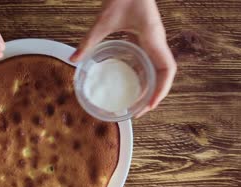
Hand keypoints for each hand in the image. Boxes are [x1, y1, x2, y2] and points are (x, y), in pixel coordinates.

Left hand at [70, 0, 176, 116]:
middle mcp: (158, 41)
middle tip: (140, 110)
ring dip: (153, 85)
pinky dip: (147, 74)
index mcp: (153, 38)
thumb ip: (88, 41)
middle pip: (165, 74)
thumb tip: (73, 59)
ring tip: (139, 101)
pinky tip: (134, 81)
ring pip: (161, 68)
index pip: (167, 69)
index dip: (161, 90)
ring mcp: (155, 39)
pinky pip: (152, 59)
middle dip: (156, 94)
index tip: (149, 106)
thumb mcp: (103, 21)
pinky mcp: (149, 36)